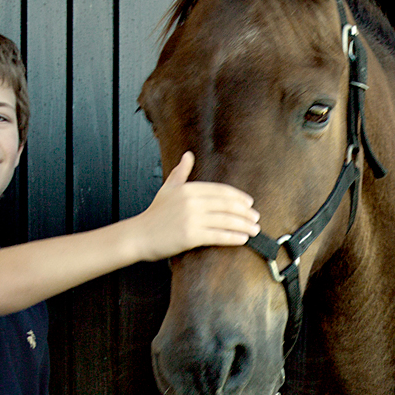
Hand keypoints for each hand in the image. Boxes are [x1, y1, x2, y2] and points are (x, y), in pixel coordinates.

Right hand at [130, 151, 259, 259]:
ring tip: (254, 229)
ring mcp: (191, 218)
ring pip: (226, 220)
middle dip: (245, 212)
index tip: (249, 203)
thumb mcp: (167, 188)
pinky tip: (243, 239)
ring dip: (244, 225)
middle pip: (226, 205)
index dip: (238, 197)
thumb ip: (181, 172)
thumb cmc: (154, 215)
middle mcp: (191, 202)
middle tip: (255, 217)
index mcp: (188, 189)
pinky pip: (218, 235)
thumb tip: (188, 156)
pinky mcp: (191, 236)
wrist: (139, 235)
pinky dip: (233, 237)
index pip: (220, 191)